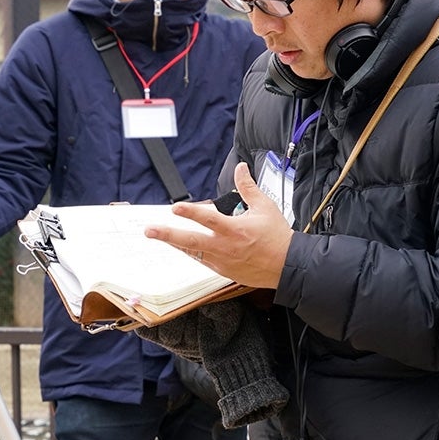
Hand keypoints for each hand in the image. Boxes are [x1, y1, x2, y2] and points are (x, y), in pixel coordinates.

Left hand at [145, 163, 292, 290]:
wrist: (288, 266)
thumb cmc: (278, 237)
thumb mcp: (265, 207)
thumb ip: (248, 187)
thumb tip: (241, 169)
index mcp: (235, 230)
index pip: (208, 219)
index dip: (191, 212)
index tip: (176, 208)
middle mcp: (225, 247)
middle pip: (190, 241)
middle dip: (168, 235)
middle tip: (150, 231)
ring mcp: (223, 261)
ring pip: (193, 252)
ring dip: (176, 243)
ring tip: (160, 236)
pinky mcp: (224, 271)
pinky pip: (203, 260)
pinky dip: (193, 252)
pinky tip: (184, 246)